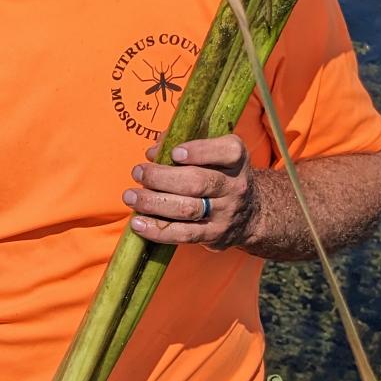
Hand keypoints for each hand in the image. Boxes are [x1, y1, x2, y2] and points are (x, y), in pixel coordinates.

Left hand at [124, 134, 259, 248]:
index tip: (174, 153)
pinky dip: (158, 230)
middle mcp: (235, 185)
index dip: (199, 152)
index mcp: (236, 159)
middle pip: (198, 182)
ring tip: (131, 197)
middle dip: (162, 177)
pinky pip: (184, 234)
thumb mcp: (212, 154)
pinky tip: (138, 224)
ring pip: (188, 209)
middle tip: (138, 172)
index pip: (226, 152)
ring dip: (154, 203)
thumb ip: (183, 146)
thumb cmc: (219, 175)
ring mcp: (226, 212)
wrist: (250, 213)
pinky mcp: (215, 235)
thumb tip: (153, 151)